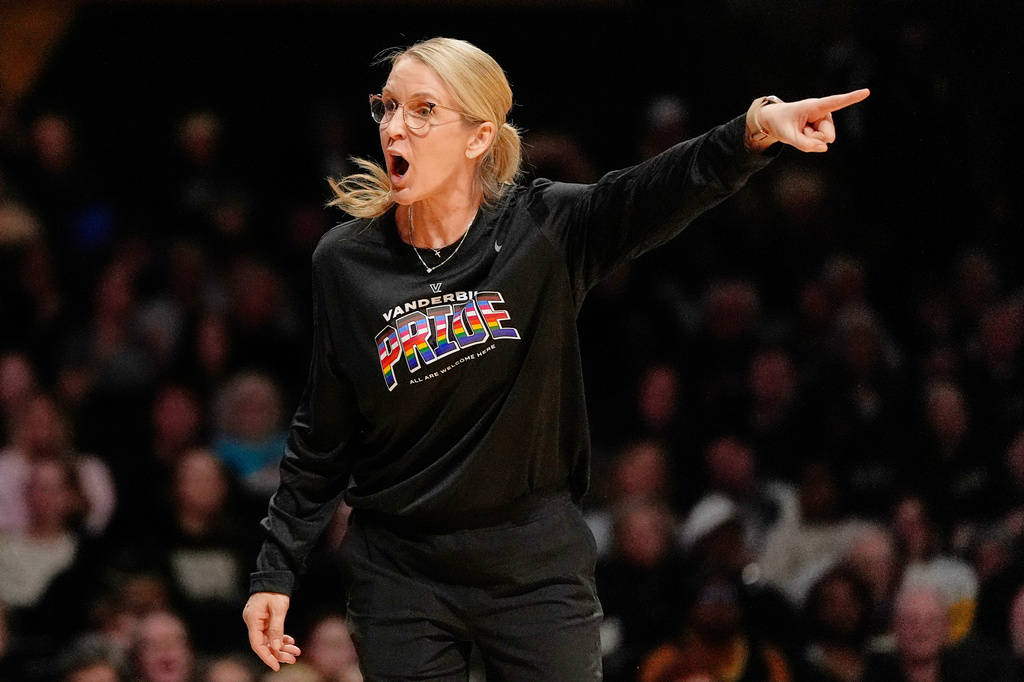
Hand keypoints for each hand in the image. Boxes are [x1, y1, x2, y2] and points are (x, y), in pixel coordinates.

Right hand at [243, 592, 301, 669]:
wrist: (275, 575)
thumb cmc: (275, 590)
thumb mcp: (278, 608)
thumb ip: (277, 629)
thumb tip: (277, 647)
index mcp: (253, 620)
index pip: (257, 644)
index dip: (266, 657)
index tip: (276, 666)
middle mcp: (253, 622)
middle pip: (264, 643)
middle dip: (278, 653)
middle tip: (293, 659)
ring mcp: (258, 620)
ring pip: (269, 639)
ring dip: (282, 646)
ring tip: (295, 652)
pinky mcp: (264, 618)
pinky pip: (271, 632)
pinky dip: (280, 637)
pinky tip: (290, 642)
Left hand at [746, 88, 869, 152]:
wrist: (774, 120)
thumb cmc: (780, 123)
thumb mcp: (787, 135)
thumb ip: (805, 144)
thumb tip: (825, 149)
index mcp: (815, 106)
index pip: (836, 102)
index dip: (851, 98)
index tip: (867, 91)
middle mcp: (823, 112)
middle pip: (827, 135)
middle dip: (814, 139)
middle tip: (800, 131)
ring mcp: (824, 120)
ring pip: (825, 140)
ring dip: (811, 139)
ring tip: (801, 130)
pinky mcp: (823, 127)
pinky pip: (821, 142)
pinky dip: (811, 141)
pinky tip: (804, 132)